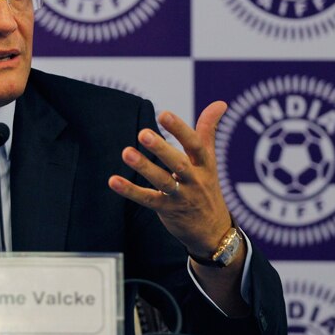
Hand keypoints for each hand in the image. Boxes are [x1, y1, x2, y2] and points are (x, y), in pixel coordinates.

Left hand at [108, 101, 231, 256]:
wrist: (213, 232)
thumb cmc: (207, 187)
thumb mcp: (209, 160)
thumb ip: (208, 130)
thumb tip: (220, 102)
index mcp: (204, 165)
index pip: (195, 145)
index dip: (180, 130)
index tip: (164, 114)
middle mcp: (194, 181)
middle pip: (178, 164)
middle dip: (162, 149)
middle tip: (143, 133)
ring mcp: (180, 197)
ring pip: (162, 182)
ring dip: (144, 167)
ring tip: (126, 152)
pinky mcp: (166, 210)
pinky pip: (147, 199)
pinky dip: (130, 190)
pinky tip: (113, 180)